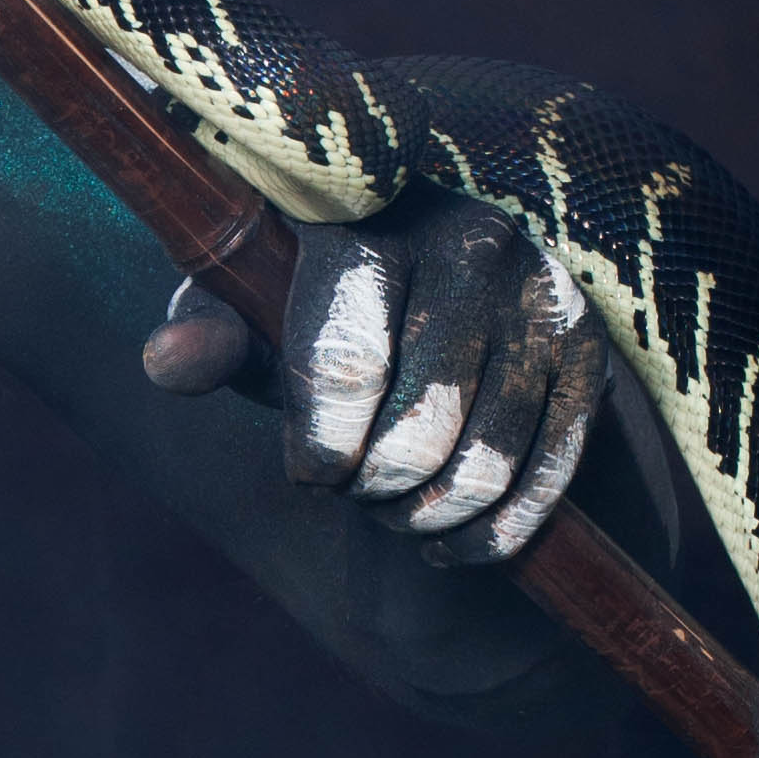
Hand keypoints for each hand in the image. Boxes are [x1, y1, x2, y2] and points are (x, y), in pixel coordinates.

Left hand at [142, 195, 602, 565]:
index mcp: (370, 215)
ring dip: (429, 516)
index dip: (322, 446)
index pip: (345, 363)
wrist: (423, 275)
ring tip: (396, 512)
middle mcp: (471, 238)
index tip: (310, 474)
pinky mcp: (589, 348)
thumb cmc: (308, 299)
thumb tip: (169, 361)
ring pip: (485, 461)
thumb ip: (210, 335)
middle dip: (376, 488)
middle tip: (355, 490)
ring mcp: (543, 292)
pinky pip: (550, 474)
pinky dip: (494, 532)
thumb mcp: (247, 309)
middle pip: (419, 429)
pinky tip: (449, 542)